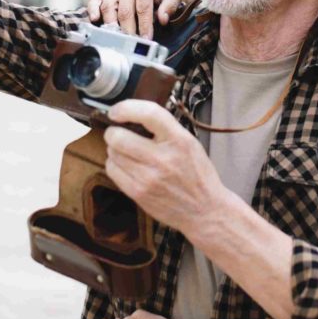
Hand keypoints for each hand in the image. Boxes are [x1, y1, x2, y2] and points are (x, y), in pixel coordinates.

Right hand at [87, 0, 196, 38]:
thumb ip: (171, 4)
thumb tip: (163, 18)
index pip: (143, 7)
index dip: (145, 25)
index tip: (147, 39)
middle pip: (124, 11)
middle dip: (129, 30)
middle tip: (132, 44)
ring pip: (108, 8)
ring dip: (112, 25)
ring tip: (117, 39)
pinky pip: (94, 0)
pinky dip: (92, 9)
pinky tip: (95, 20)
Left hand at [103, 100, 224, 234]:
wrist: (204, 210)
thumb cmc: (197, 174)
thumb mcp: (190, 143)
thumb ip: (165, 128)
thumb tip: (132, 115)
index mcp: (179, 140)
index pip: (148, 114)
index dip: (126, 108)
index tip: (115, 111)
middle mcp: (163, 158)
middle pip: (119, 137)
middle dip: (113, 133)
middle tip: (118, 134)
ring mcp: (148, 178)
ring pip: (112, 154)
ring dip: (114, 150)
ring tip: (127, 153)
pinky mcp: (138, 193)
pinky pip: (113, 171)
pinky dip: (115, 165)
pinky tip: (126, 167)